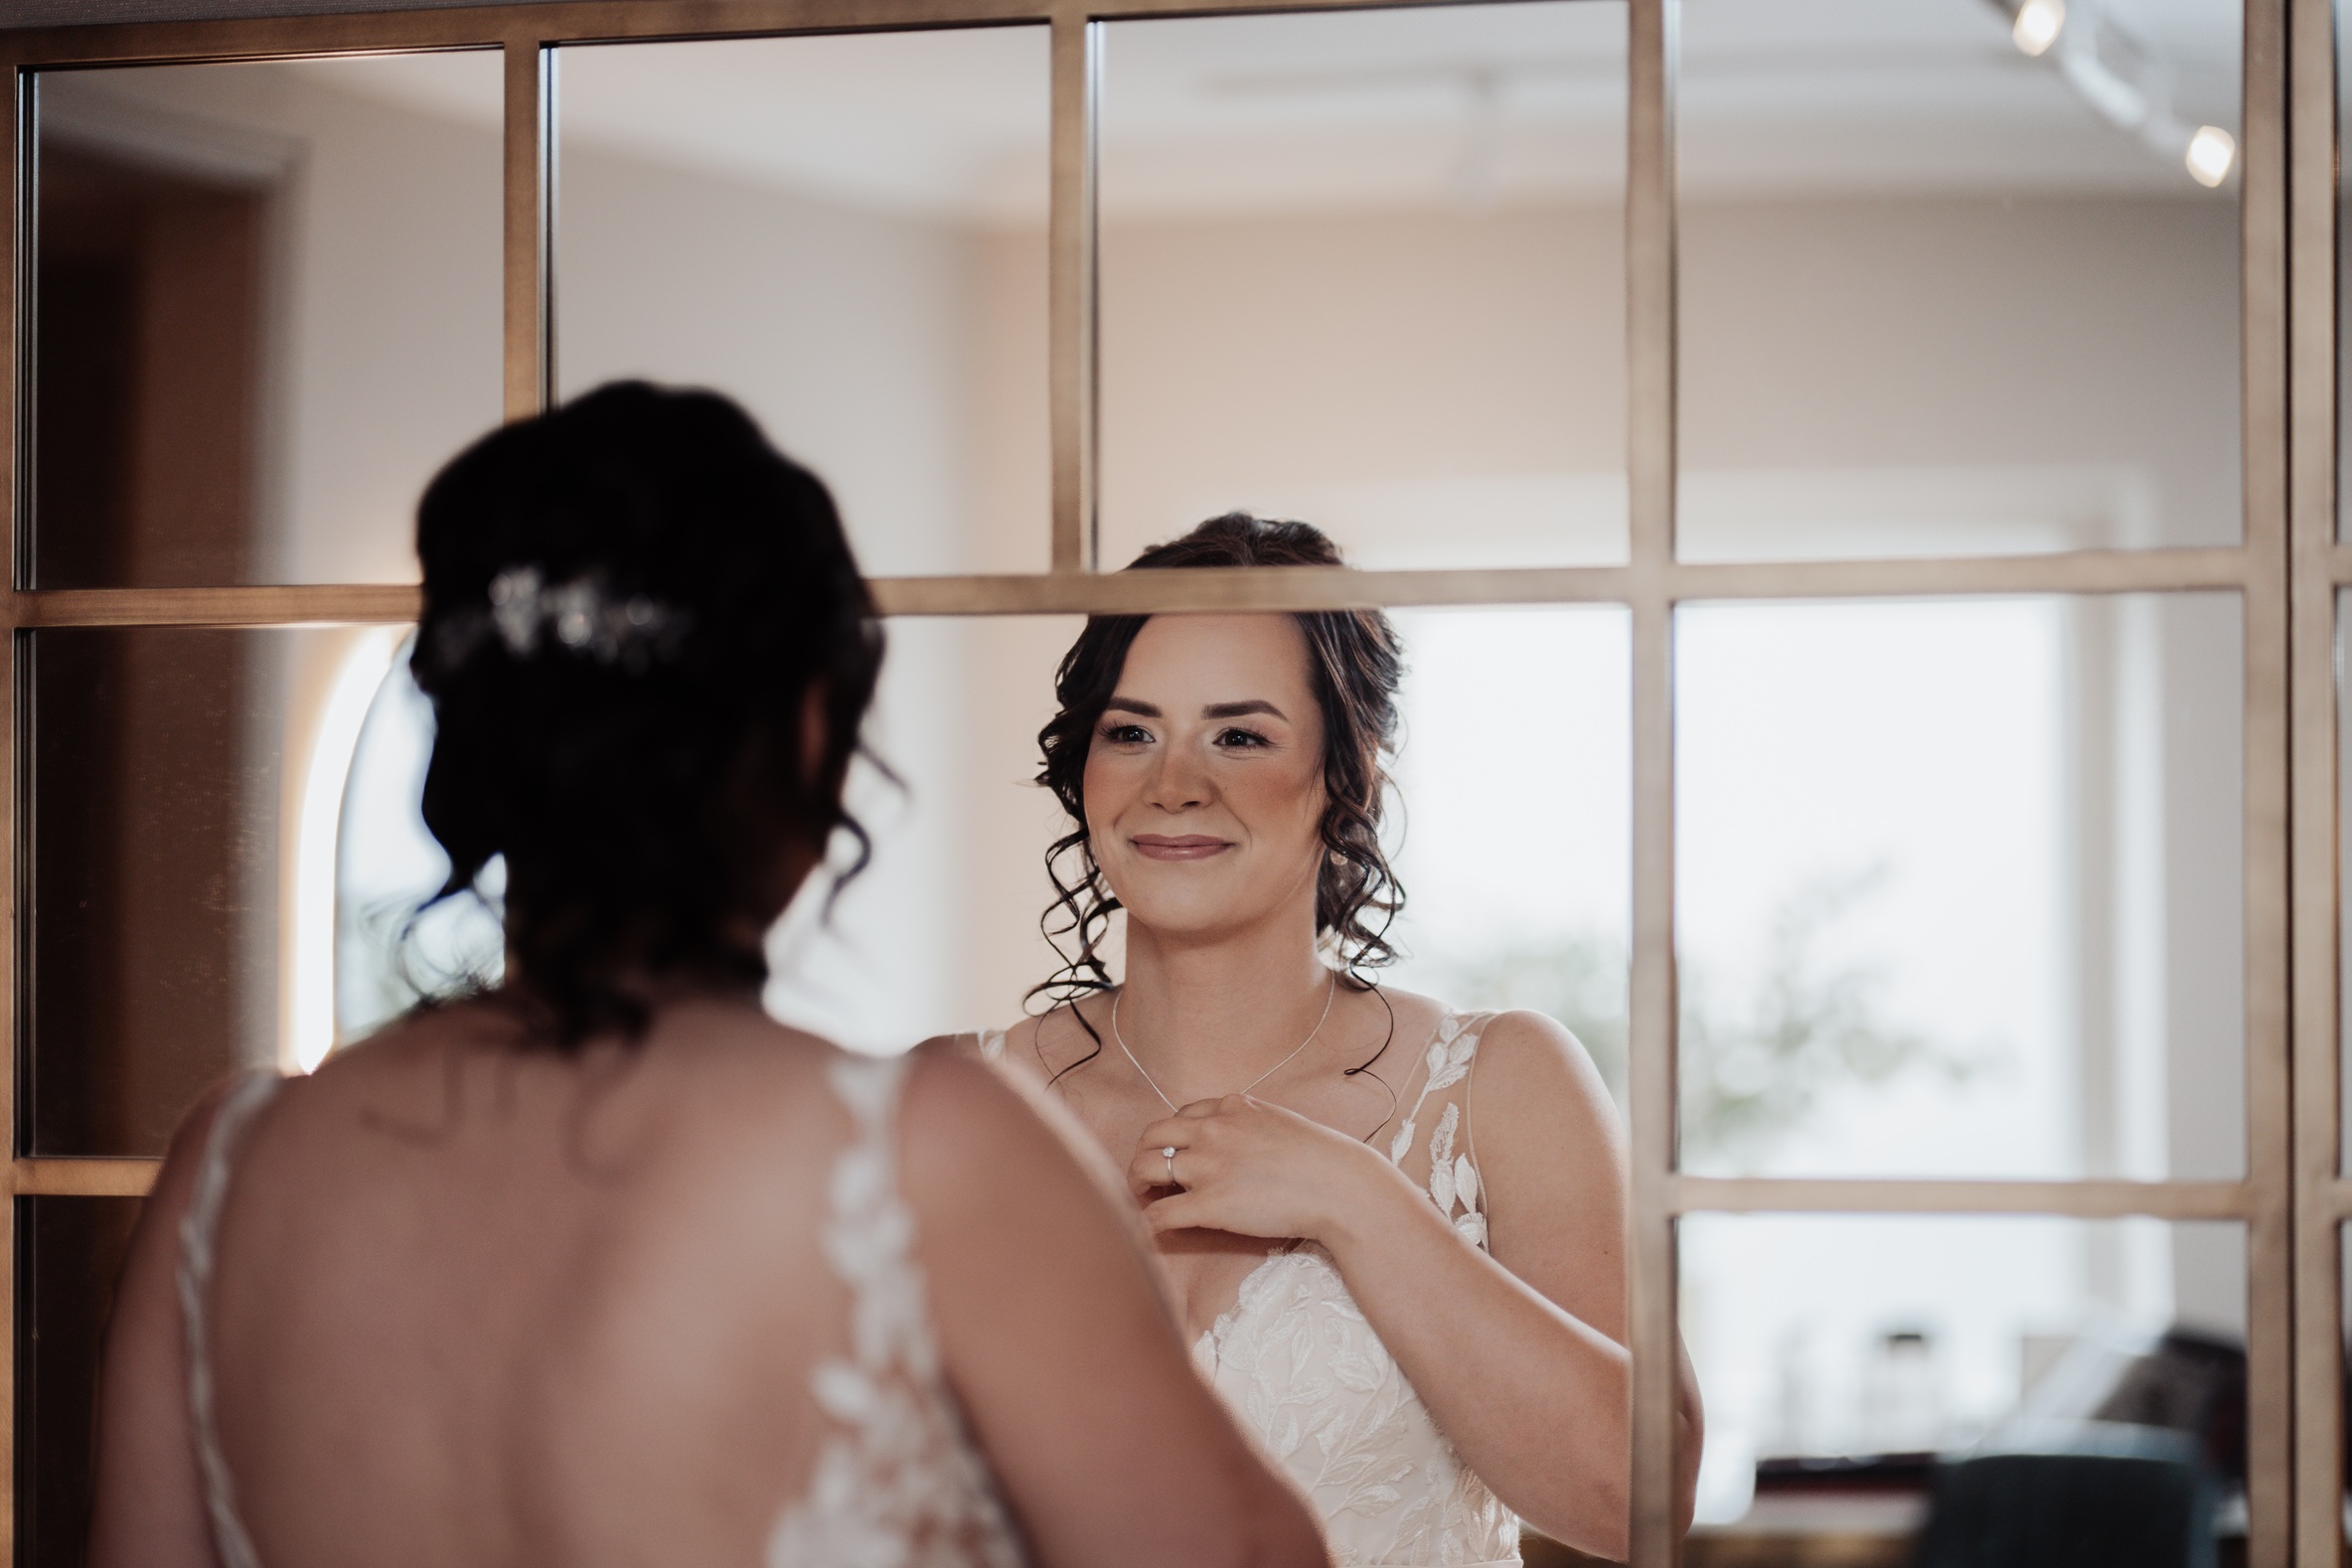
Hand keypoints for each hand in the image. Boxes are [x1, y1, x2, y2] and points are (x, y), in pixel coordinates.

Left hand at [1130, 1094, 1422, 1247]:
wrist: (1339, 1186)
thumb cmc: (1321, 1159)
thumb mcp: (1280, 1121)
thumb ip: (1250, 1123)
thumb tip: (1239, 1137)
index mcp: (1230, 1107)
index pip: (1182, 1116)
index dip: (1173, 1139)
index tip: (1174, 1156)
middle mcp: (1212, 1129)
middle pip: (1152, 1136)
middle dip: (1143, 1157)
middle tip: (1147, 1179)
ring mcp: (1207, 1165)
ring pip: (1145, 1168)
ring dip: (1137, 1185)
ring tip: (1145, 1200)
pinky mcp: (1209, 1204)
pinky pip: (1160, 1213)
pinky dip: (1147, 1223)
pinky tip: (1149, 1231)